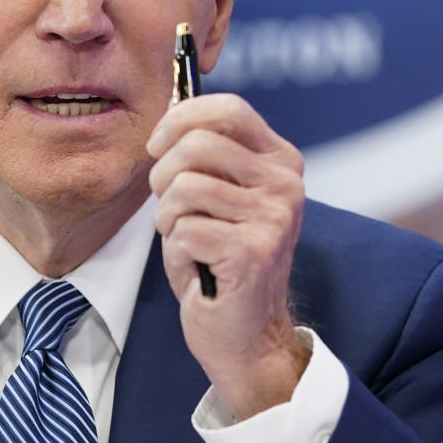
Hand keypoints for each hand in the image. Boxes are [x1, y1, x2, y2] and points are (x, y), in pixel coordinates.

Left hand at [146, 93, 309, 419]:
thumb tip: (169, 108)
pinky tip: (198, 266)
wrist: (245, 335)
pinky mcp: (253, 251)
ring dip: (168, 219)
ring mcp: (274, 217)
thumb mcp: (215, 194)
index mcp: (280, 160)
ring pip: (184, 187)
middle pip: (198, 143)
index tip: (157, 146)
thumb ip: (202, 153)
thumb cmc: (219, 259)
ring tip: (187, 241)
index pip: (229, 108)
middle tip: (170, 209)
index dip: (180, 118)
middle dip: (163, 176)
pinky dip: (176, 250)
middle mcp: (286, 183)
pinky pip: (183, 228)